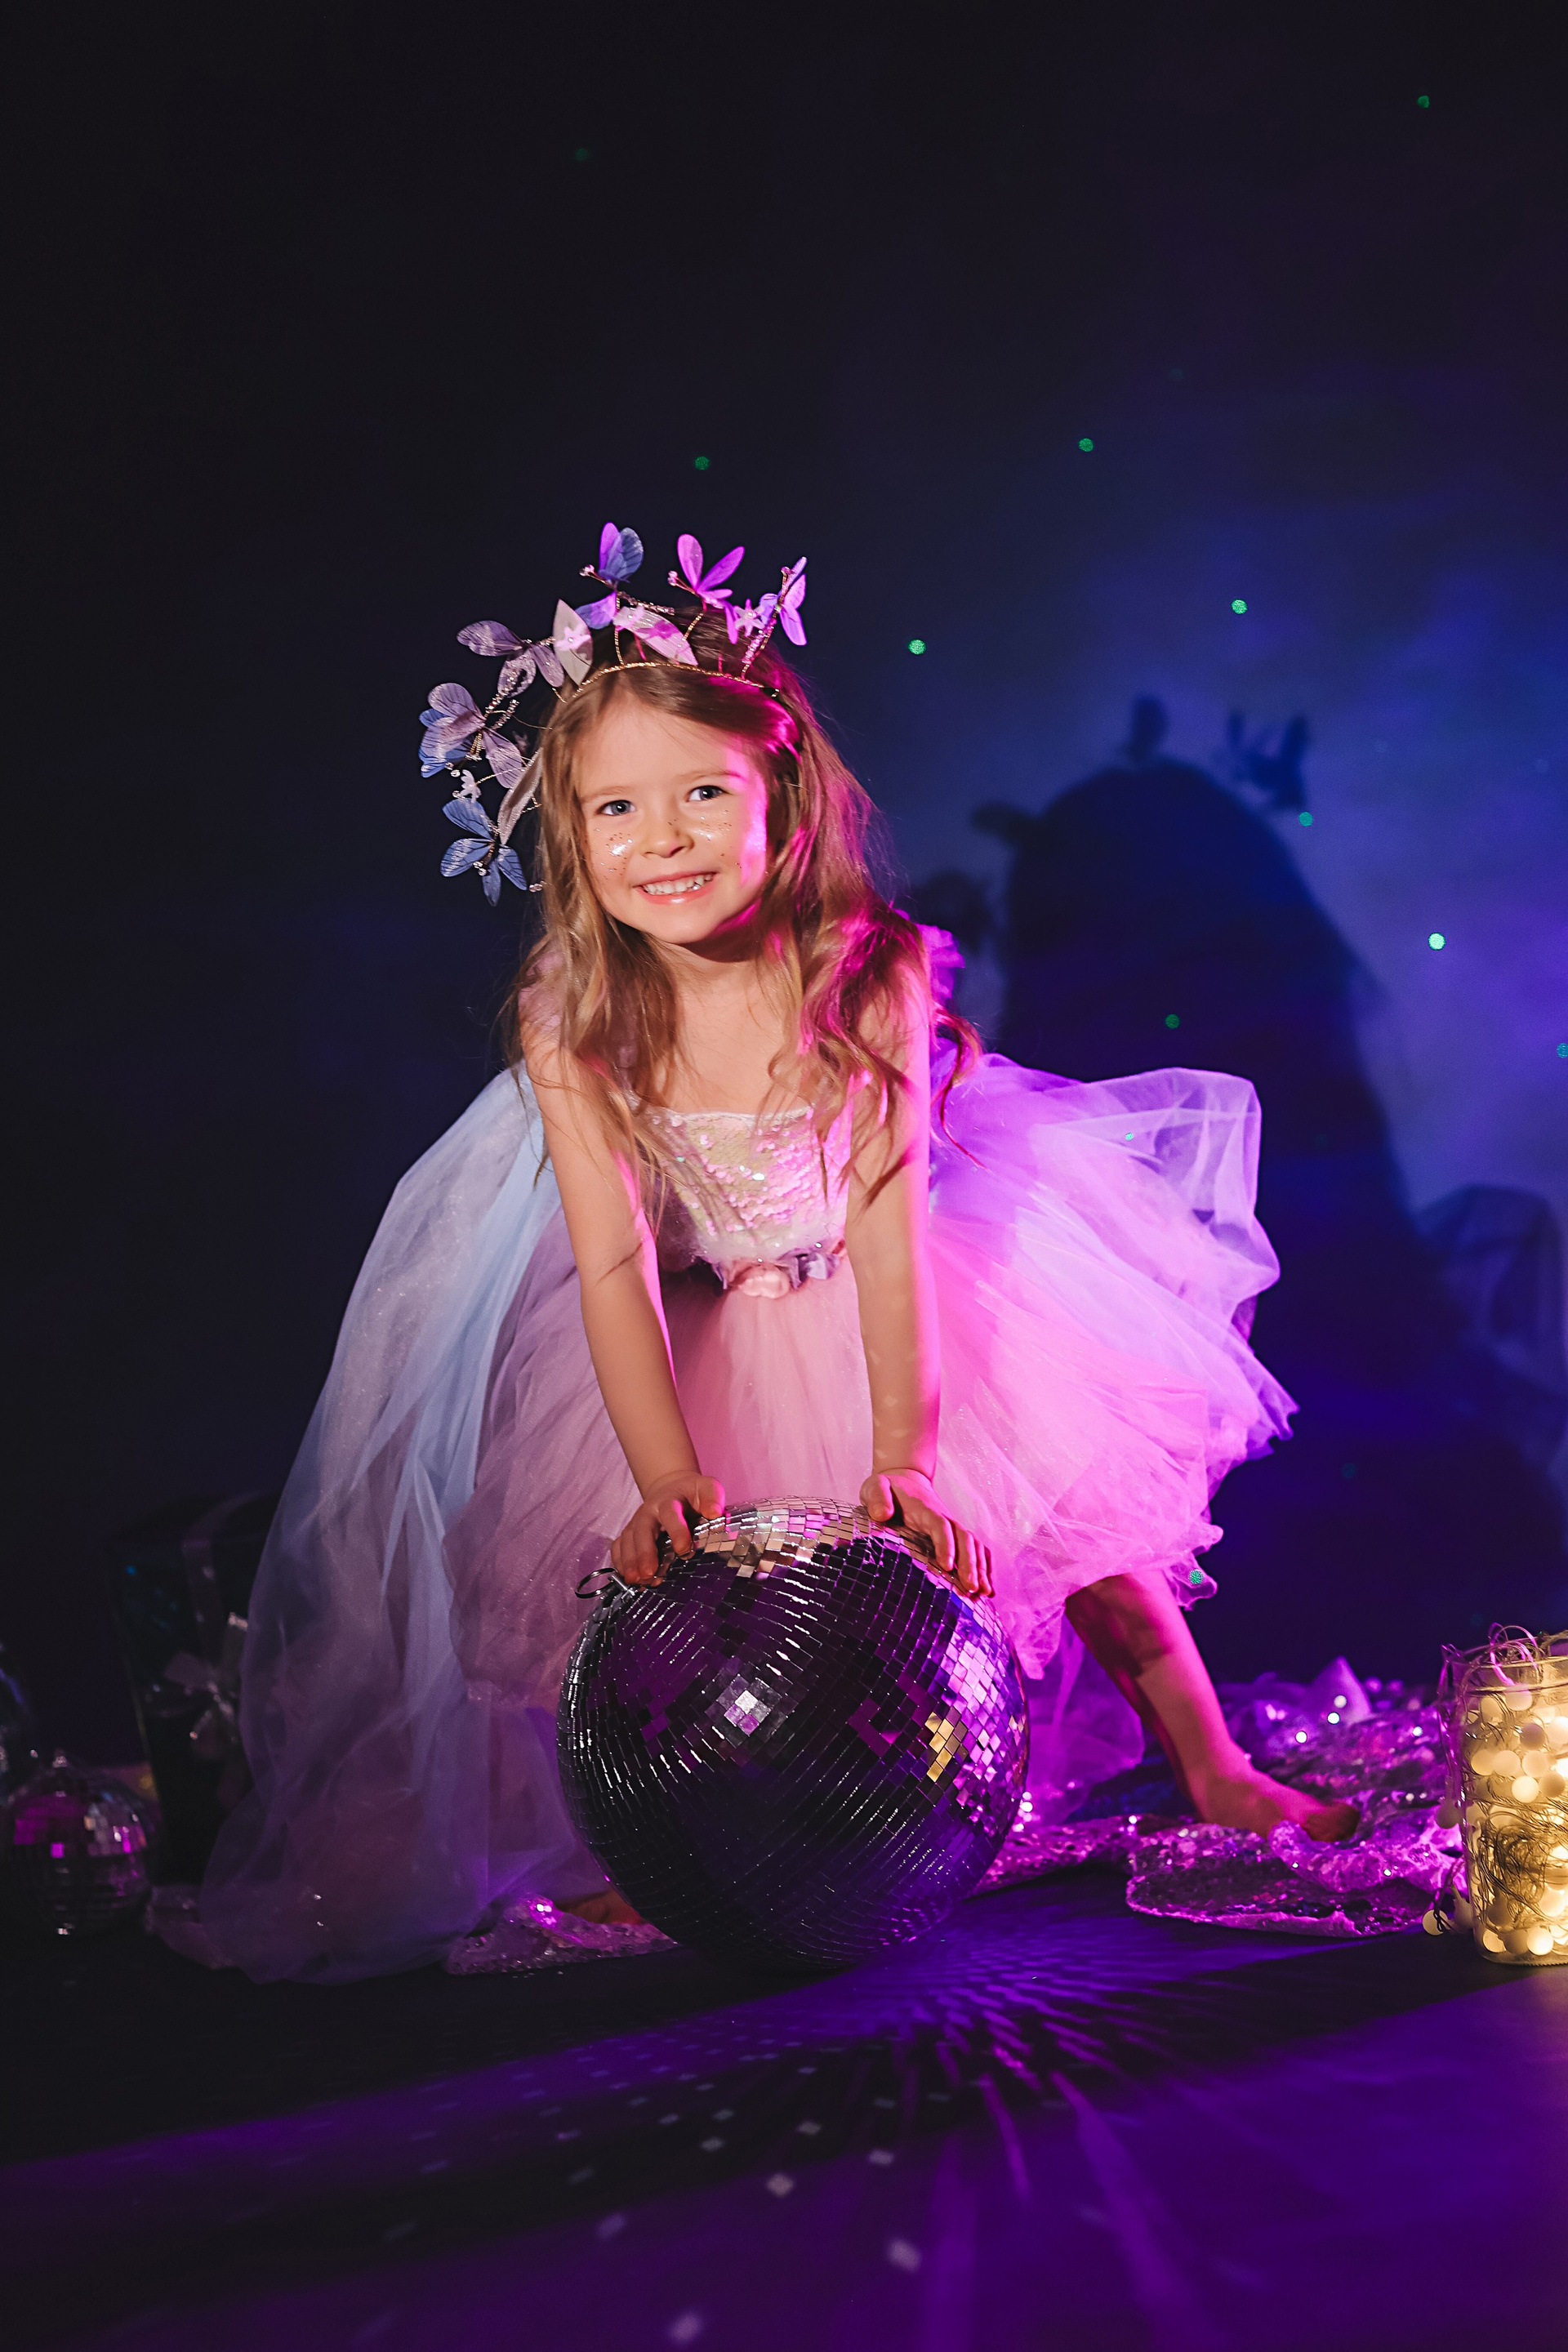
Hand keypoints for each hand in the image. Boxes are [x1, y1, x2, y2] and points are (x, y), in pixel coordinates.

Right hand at [612, 1471, 724, 1584]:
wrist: (673, 1488)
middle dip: (644, 1552)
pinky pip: (619, 1547)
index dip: (676, 1531)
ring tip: (637, 1581)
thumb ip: (713, 1497)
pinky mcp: (630, 1533)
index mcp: (669, 1500)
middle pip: (642, 1530)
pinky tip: (628, 1578)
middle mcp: (649, 1511)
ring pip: (628, 1540)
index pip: (670, 1513)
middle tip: (648, 1573)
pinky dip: (620, 1562)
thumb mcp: (707, 1488)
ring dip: (630, 1561)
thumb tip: (714, 1512)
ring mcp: (637, 1522)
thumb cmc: (692, 1494)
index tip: (683, 1549)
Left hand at [861, 1469, 993, 1597]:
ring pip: (973, 1545)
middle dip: (969, 1563)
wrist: (904, 1480)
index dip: (946, 1545)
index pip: (940, 1525)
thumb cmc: (887, 1488)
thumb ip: (877, 1497)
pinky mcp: (955, 1534)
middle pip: (963, 1537)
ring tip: (982, 1594)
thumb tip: (882, 1515)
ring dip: (980, 1568)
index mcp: (924, 1509)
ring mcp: (952, 1526)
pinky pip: (975, 1549)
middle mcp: (944, 1517)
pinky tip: (986, 1588)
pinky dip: (983, 1567)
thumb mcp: (875, 1487)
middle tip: (970, 1589)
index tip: (947, 1566)